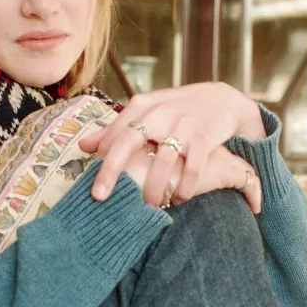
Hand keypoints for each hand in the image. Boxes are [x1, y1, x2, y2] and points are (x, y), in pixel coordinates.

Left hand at [78, 83, 264, 203]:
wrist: (223, 100)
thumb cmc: (176, 111)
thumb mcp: (147, 113)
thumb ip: (116, 129)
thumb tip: (84, 146)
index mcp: (143, 105)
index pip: (114, 133)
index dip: (102, 159)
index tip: (96, 183)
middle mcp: (160, 112)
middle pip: (129, 140)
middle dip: (111, 170)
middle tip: (99, 197)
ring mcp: (184, 124)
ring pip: (162, 161)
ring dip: (154, 188)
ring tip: (150, 206)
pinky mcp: (205, 138)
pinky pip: (192, 169)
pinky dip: (184, 188)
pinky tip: (180, 199)